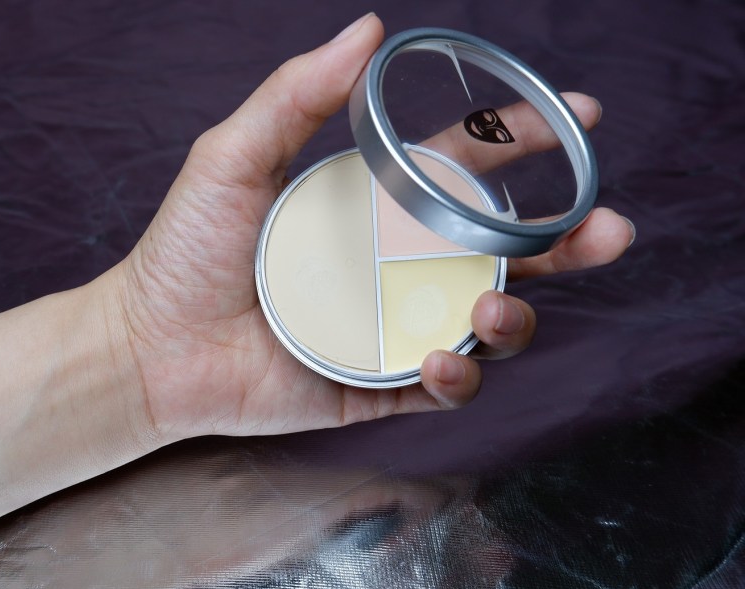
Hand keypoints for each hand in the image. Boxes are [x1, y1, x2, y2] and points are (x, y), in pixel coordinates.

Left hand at [108, 14, 633, 442]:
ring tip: (492, 309)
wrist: (149, 347)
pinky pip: (440, 386)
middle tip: (607, 230)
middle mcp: (392, 266)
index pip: (461, 171)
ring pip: (485, 322)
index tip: (576, 118)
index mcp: (370, 207)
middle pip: (500, 251)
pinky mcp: (374, 383)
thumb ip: (296, 95)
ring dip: (514, 315)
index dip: (520, 144)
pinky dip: (458, 375)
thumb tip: (370, 28)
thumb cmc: (183, 252)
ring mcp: (389, 326)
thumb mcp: (233, 158)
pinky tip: (441, 359)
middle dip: (566, 241)